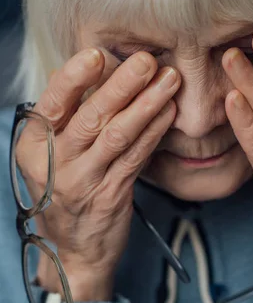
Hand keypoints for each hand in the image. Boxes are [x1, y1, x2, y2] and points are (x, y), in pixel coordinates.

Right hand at [16, 48, 180, 300]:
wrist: (72, 249)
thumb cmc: (63, 187)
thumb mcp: (50, 153)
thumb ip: (67, 114)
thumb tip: (86, 67)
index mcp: (34, 145)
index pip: (52, 104)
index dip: (75, 78)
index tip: (98, 54)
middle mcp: (55, 163)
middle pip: (91, 118)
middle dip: (123, 86)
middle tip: (148, 61)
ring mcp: (84, 182)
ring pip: (118, 136)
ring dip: (147, 105)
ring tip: (169, 80)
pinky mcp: (111, 195)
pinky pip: (136, 158)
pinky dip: (154, 132)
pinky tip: (169, 112)